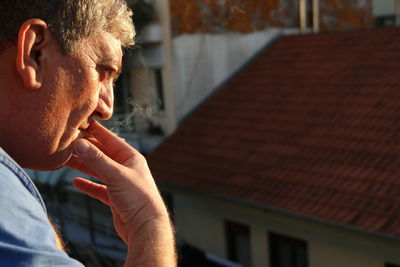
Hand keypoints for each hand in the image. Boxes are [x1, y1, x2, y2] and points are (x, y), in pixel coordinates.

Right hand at [66, 120, 170, 244]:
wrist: (146, 227)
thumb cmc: (137, 198)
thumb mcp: (116, 175)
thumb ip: (97, 160)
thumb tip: (79, 143)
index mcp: (131, 158)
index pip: (110, 139)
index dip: (96, 131)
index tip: (81, 122)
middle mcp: (126, 168)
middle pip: (102, 155)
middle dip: (85, 149)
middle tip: (66, 142)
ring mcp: (120, 183)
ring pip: (98, 171)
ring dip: (83, 166)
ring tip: (65, 160)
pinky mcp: (115, 198)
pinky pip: (98, 188)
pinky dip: (88, 185)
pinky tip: (75, 182)